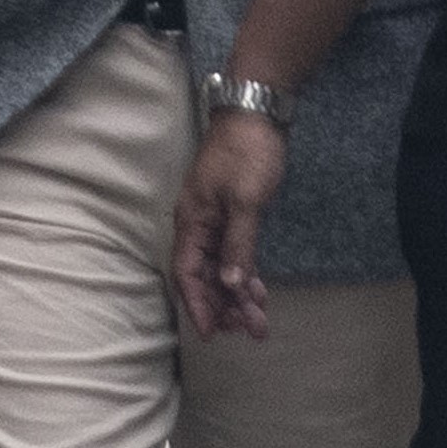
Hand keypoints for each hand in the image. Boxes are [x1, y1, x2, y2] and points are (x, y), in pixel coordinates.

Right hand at [170, 110, 290, 340]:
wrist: (257, 113)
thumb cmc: (246, 151)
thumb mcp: (246, 199)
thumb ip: (238, 243)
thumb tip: (231, 284)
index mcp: (193, 221)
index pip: (188, 273)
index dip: (199, 305)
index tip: (212, 334)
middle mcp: (198, 225)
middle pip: (205, 277)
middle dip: (224, 306)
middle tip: (248, 330)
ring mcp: (215, 220)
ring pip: (221, 269)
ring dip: (238, 295)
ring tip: (258, 320)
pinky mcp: (232, 215)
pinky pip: (233, 254)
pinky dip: (245, 274)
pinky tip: (258, 291)